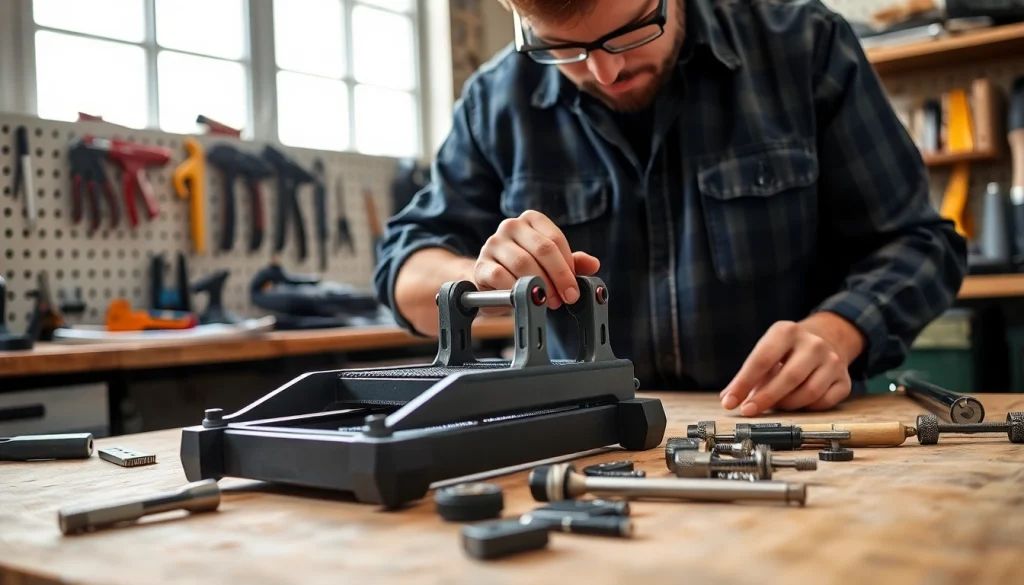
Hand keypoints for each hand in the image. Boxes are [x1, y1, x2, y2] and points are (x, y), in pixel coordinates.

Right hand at [473, 210, 599, 313]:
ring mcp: (493, 243)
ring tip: (548, 302)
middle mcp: (511, 226)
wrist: (491, 282)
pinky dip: (516, 290)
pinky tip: (523, 299)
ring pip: (523, 263)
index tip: (574, 289)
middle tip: (565, 298)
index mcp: (531, 219)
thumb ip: (573, 263)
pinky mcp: (481, 265)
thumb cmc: (525, 269)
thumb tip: (593, 264)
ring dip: (540, 286)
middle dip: (558, 277)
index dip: (568, 267)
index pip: (555, 239)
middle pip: (542, 249)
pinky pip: (501, 277)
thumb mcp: (552, 264)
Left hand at [719, 315, 862, 415]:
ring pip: (808, 393)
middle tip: (748, 411)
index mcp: (787, 331)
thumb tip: (728, 398)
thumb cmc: (788, 350)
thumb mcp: (767, 350)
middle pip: (789, 377)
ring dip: (786, 405)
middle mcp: (813, 344)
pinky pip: (824, 402)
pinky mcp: (844, 380)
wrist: (828, 338)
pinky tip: (797, 404)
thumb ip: (748, 375)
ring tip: (775, 404)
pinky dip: (807, 408)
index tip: (730, 402)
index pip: (762, 360)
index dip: (743, 383)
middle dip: (765, 398)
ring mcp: (832, 361)